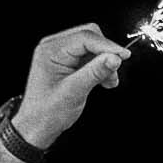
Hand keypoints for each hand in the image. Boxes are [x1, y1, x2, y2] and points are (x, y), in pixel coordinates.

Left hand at [12, 23, 129, 148]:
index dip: (107, 46)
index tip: (124, 56)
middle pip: (90, 36)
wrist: (38, 126)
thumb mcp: (73, 92)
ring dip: (105, 62)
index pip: (85, 37)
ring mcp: (62, 54)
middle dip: (106, 53)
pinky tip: (104, 81)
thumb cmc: (47, 111)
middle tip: (114, 71)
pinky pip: (90, 57)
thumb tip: (114, 58)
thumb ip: (95, 72)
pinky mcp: (69, 62)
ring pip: (93, 47)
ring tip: (108, 81)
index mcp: (51, 50)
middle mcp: (55, 47)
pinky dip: (100, 67)